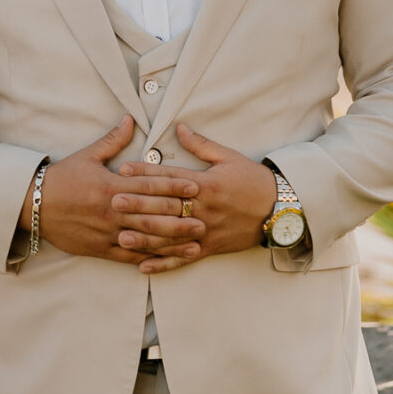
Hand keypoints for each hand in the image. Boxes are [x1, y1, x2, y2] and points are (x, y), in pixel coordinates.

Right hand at [28, 121, 206, 264]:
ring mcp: (107, 231)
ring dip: (172, 241)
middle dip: (180, 216)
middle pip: (152, 213)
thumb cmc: (62, 178)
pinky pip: (129, 256)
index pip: (149, 185)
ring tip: (194, 242)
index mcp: (111, 185)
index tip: (195, 186)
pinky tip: (167, 259)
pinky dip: (149, 258)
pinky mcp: (100, 249)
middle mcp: (111, 210)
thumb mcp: (87, 156)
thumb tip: (129, 119)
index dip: (174, 185)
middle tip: (205, 217)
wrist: (32, 205)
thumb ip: (112, 141)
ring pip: (145, 238)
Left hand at [112, 124, 276, 272]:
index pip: (171, 178)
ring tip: (121, 235)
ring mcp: (206, 230)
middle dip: (138, 203)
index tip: (124, 170)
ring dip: (146, 236)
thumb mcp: (229, 158)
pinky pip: (184, 258)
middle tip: (112, 200)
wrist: (280, 209)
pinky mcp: (210, 248)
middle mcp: (204, 208)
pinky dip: (164, 263)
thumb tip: (179, 127)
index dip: (146, 173)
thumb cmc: (253, 180)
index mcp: (206, 184)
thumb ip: (201, 145)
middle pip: (166, 206)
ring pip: (171, 236)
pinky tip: (143, 266)